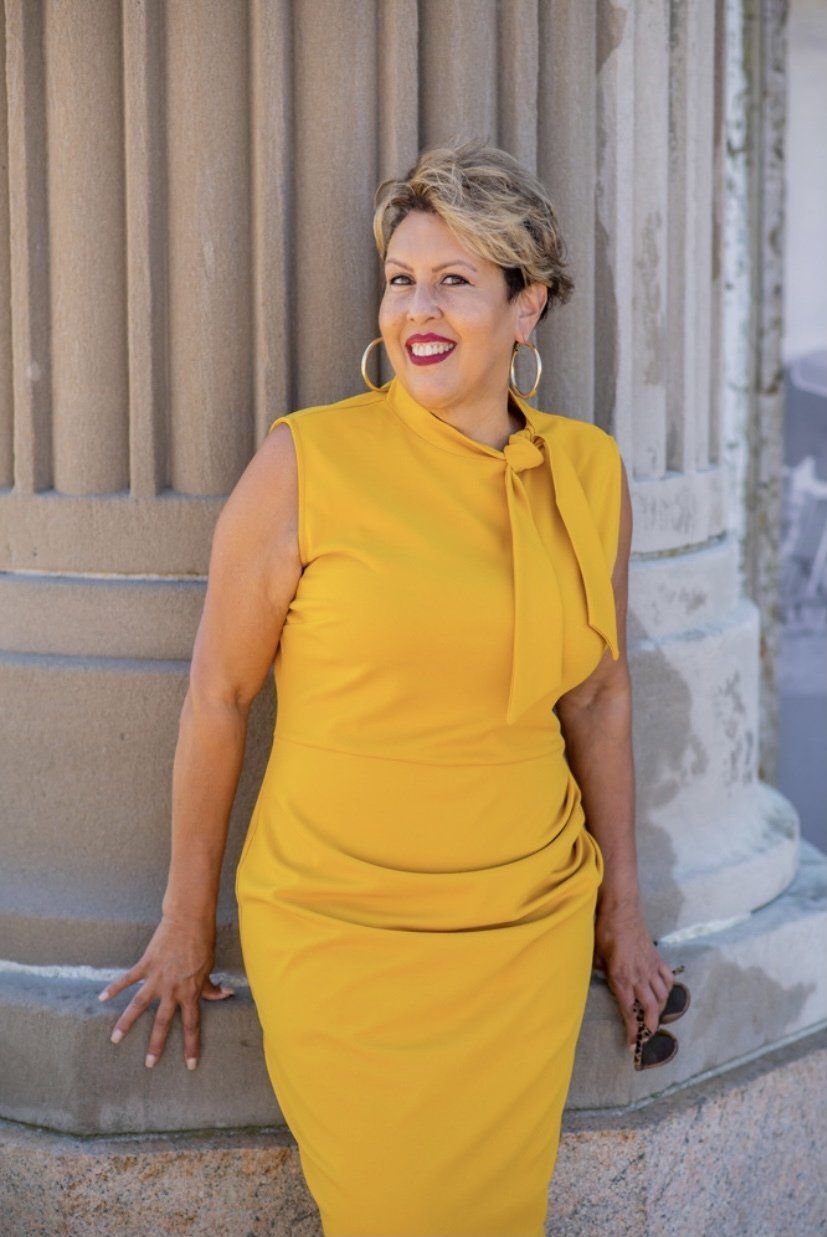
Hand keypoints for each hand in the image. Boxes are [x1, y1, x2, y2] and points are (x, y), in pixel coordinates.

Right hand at [97, 914, 234, 1070]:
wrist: (189, 920)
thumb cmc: (203, 943)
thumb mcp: (209, 967)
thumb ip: (211, 986)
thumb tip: (225, 994)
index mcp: (190, 992)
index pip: (192, 1024)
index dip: (191, 1045)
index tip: (190, 1065)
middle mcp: (172, 989)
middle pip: (163, 1022)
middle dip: (156, 1045)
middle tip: (149, 1064)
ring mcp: (157, 978)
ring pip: (139, 1005)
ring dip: (126, 1023)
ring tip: (115, 1039)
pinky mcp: (145, 965)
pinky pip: (127, 979)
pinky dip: (114, 988)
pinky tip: (102, 998)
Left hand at [593, 898, 675, 1048]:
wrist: (621, 911)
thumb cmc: (605, 932)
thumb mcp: (596, 956)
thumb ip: (601, 973)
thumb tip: (602, 980)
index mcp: (621, 978)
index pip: (629, 1011)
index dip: (632, 1030)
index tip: (633, 1044)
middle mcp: (639, 976)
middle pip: (651, 1008)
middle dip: (650, 1026)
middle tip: (647, 1036)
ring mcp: (650, 967)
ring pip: (662, 995)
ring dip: (660, 1009)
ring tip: (654, 1017)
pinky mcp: (656, 958)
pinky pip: (667, 978)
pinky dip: (667, 988)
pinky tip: (663, 993)